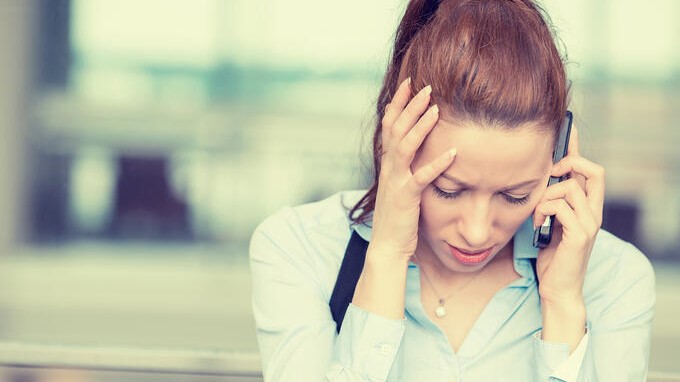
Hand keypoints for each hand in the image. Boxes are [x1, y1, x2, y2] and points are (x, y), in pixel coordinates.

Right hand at [369, 78, 455, 263]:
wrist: (387, 245)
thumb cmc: (398, 215)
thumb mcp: (399, 183)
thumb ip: (405, 164)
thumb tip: (417, 145)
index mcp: (388, 162)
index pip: (389, 124)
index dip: (398, 102)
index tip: (409, 82)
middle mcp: (389, 167)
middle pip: (396, 128)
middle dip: (410, 106)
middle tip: (426, 86)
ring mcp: (395, 181)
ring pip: (405, 146)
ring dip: (420, 126)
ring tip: (436, 108)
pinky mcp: (405, 198)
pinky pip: (421, 178)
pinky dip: (437, 164)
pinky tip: (453, 153)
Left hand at [532, 126, 604, 305]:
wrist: (557, 287)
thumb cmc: (552, 255)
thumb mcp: (550, 222)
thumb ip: (551, 202)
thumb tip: (538, 178)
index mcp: (588, 207)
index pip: (590, 170)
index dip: (578, 149)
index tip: (566, 130)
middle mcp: (594, 212)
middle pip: (593, 170)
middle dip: (568, 164)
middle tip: (548, 173)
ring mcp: (590, 223)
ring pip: (570, 187)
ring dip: (546, 197)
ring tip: (538, 214)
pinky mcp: (580, 234)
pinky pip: (560, 206)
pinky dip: (543, 211)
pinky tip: (539, 225)